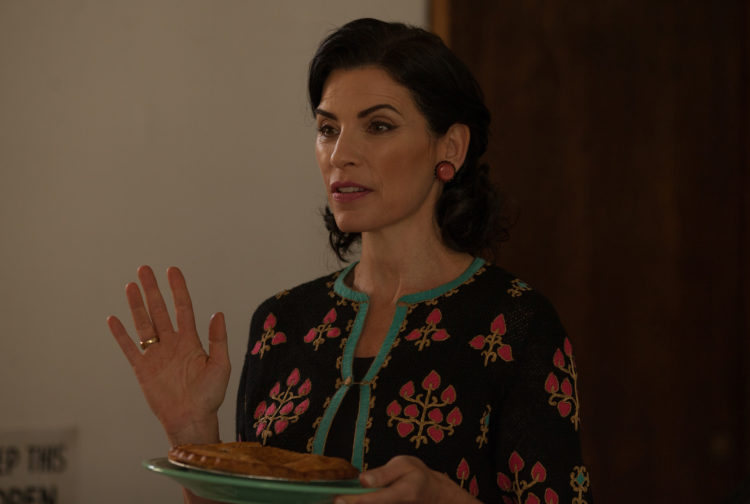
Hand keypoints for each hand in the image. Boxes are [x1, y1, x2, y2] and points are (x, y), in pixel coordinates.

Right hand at [107, 266, 230, 445]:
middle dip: (152, 290)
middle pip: (159, 311)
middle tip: (144, 269)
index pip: (182, 308)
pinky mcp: (142, 369)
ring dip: (137, 305)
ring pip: (143, 324)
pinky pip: (129, 348)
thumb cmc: (210, 395)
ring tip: (130, 285)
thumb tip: (217, 313)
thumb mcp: (220, 365)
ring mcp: (156, 355)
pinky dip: (121, 335)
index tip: (172, 270)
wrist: (191, 419)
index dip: (178, 289)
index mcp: (190, 341)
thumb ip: (218, 339)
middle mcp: (171, 344)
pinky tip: (114, 319)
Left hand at [335, 456, 480, 503]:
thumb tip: (362, 479)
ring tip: (336, 501)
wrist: (433, 494)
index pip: (375, 500)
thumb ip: (384, 473)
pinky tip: (348, 499)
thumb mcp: (405, 465)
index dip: (355, 501)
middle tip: (331, 501)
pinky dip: (361, 502)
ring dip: (353, 503)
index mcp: (403, 493)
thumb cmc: (417, 476)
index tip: (338, 499)